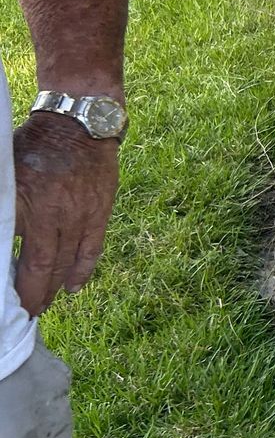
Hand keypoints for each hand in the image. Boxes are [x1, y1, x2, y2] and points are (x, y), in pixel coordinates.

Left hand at [13, 112, 119, 317]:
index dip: (20, 287)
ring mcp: (84, 215)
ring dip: (57, 288)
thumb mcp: (8, 174)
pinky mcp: (102, 211)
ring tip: (45, 304)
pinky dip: (83, 271)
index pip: (26, 260)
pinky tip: (74, 287)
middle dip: (37, 295)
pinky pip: (93, 248)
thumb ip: (7, 209)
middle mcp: (60, 215)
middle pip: (48, 267)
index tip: (11, 303)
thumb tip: (4, 242)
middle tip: (27, 313)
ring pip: (70, 262)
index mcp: (33, 206)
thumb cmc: (35, 145)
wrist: (80, 123)